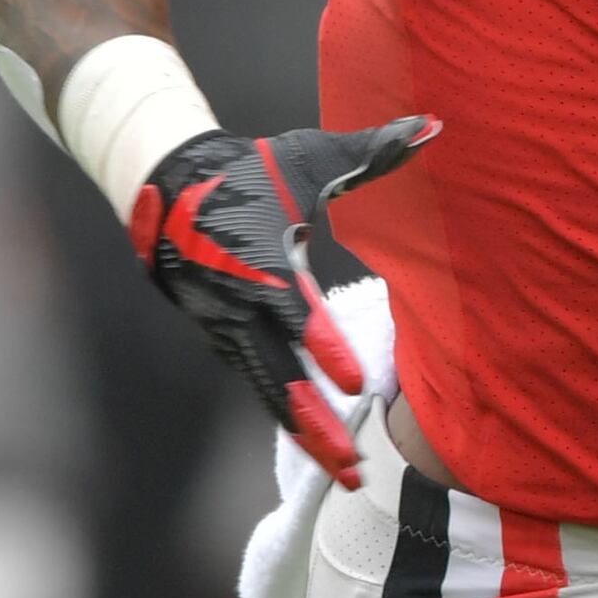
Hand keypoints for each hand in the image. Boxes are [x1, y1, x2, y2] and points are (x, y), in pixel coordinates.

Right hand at [131, 120, 433, 482]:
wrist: (166, 182)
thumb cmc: (250, 170)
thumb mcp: (308, 157)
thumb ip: (371, 152)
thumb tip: (431, 125)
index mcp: (260, 263)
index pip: (295, 314)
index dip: (325, 348)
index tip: (356, 381)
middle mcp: (239, 304)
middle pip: (277, 376)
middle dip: (316, 423)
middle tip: (354, 462)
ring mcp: (226, 327)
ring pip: (266, 390)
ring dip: (304, 433)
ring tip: (346, 472)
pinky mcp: (222, 337)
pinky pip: (257, 381)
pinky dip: (285, 414)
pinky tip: (317, 442)